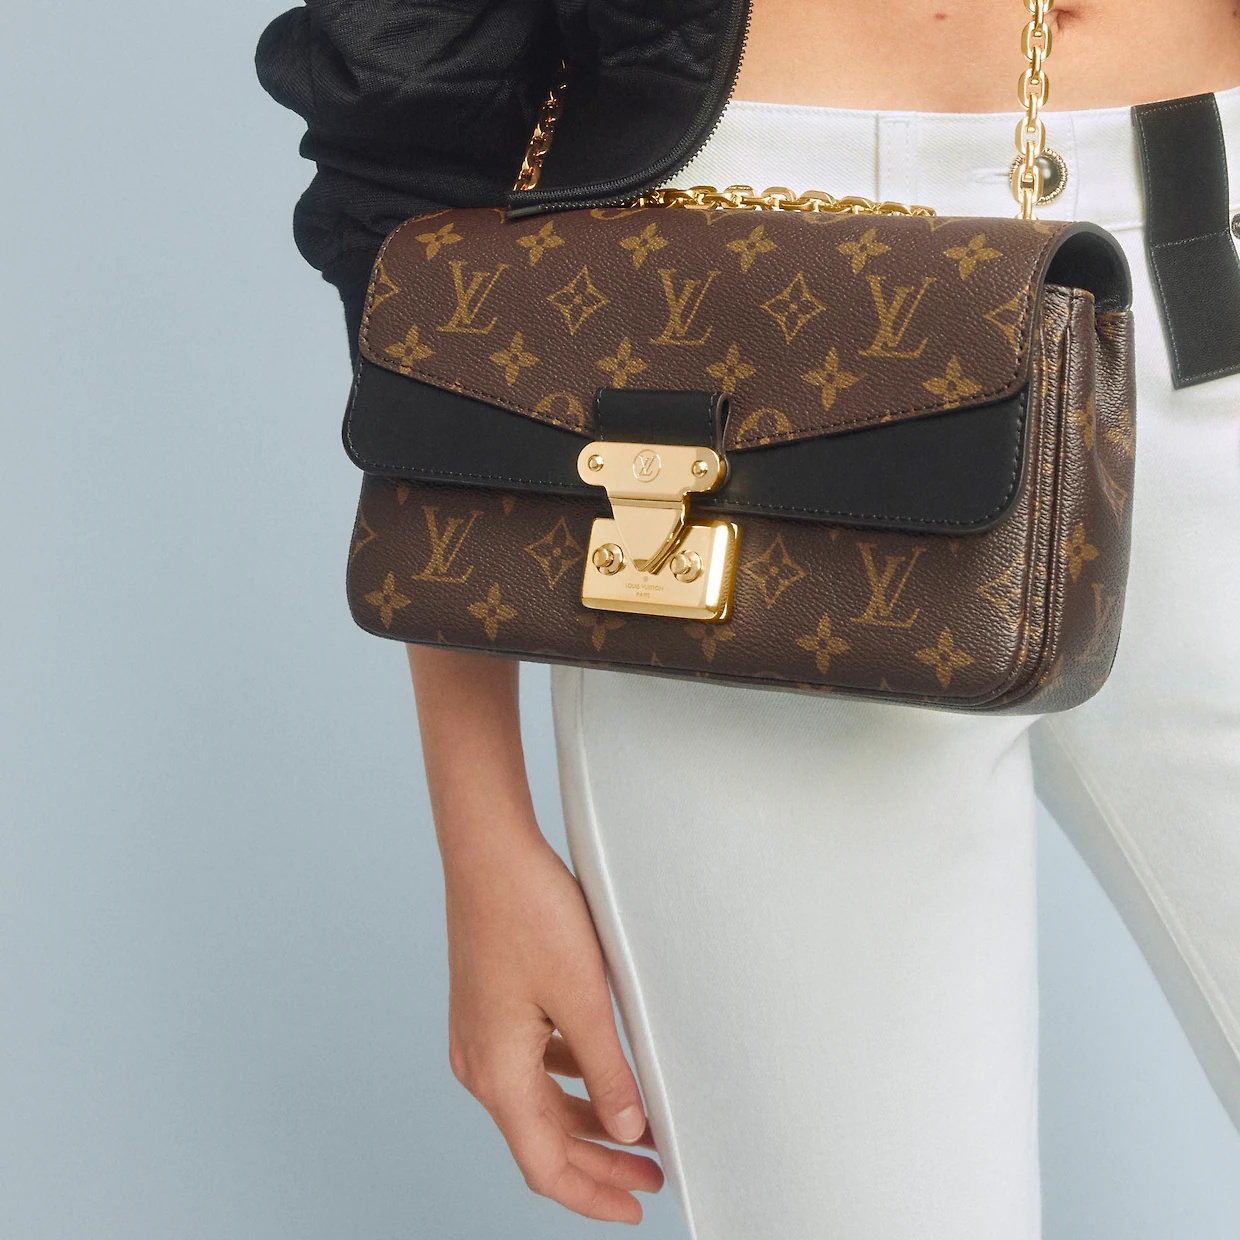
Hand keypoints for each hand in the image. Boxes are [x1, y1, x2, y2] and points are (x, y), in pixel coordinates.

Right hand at [443, 832, 664, 1223]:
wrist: (487, 851)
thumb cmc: (528, 913)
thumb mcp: (583, 999)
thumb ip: (607, 1072)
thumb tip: (627, 1129)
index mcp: (498, 1072)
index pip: (546, 1166)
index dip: (593, 1195)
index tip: (636, 1206)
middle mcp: (480, 1063)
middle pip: (541, 1139)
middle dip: (598, 1163)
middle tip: (651, 1174)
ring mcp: (479, 1034)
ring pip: (536, 1102)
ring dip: (585, 1122)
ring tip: (636, 1129)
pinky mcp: (487, 1007)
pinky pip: (529, 1065)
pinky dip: (567, 1082)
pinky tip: (599, 1070)